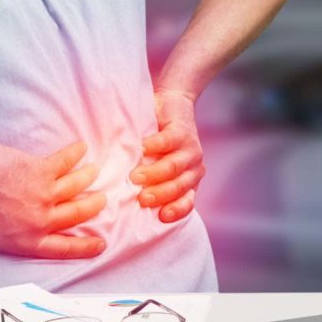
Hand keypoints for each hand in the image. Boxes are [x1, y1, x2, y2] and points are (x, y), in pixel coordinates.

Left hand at [0, 141, 106, 292]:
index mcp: (27, 240)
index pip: (63, 248)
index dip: (85, 247)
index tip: (100, 244)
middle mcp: (41, 218)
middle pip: (77, 215)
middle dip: (92, 207)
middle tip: (101, 201)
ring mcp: (44, 192)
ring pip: (76, 187)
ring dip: (88, 180)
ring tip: (95, 173)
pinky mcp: (40, 169)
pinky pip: (64, 161)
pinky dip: (74, 154)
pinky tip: (81, 147)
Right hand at [131, 88, 204, 222]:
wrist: (174, 105)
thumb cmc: (160, 142)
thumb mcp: (161, 165)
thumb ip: (153, 182)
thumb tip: (127, 203)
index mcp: (190, 181)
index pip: (187, 202)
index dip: (176, 210)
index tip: (160, 217)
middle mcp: (194, 168)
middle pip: (178, 186)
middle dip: (160, 194)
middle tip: (141, 198)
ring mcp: (191, 149)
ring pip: (173, 167)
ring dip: (154, 174)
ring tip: (135, 177)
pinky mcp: (182, 130)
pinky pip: (168, 142)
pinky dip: (154, 146)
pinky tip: (141, 149)